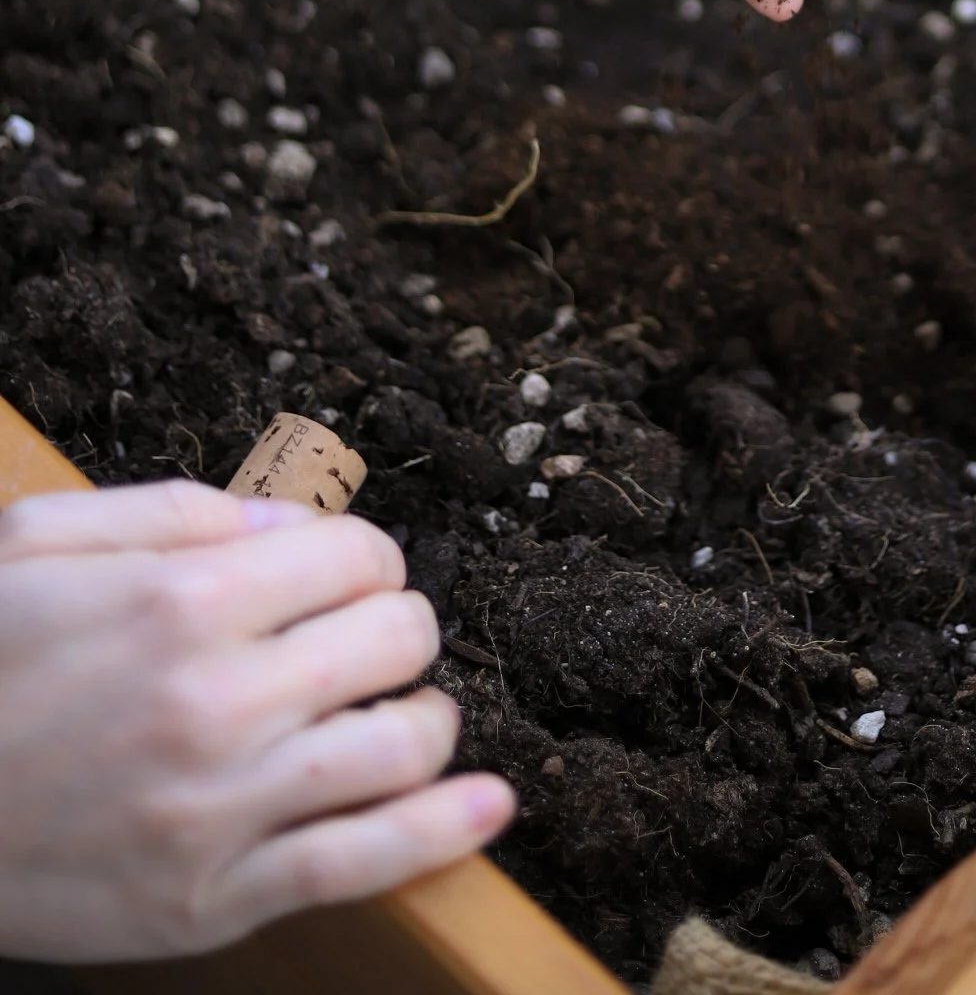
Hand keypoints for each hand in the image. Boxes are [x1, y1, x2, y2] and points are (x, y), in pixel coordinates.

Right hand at [0, 481, 514, 962]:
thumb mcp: (39, 545)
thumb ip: (173, 515)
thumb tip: (291, 520)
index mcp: (184, 602)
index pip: (357, 558)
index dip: (361, 563)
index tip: (339, 582)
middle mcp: (219, 700)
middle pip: (398, 640)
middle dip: (394, 631)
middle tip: (361, 646)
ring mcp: (222, 808)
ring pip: (403, 746)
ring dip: (423, 720)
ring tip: (399, 715)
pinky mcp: (213, 900)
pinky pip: (366, 863)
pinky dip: (445, 831)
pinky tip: (489, 805)